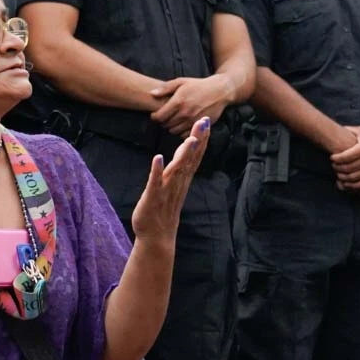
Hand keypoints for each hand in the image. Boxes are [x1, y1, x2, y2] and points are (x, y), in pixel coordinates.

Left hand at [129, 119, 209, 243]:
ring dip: (183, 155)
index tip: (206, 122)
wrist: (156, 237)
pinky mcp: (152, 197)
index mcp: (182, 180)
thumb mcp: (173, 186)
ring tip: (190, 139)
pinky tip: (158, 157)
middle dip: (197, 140)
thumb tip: (184, 154)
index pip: (194, 157)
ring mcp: (166, 191)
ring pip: (177, 170)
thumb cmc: (163, 210)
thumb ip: (179, 170)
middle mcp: (177, 184)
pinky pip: (155, 182)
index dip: (201, 140)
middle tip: (204, 122)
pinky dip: (157, 170)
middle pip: (189, 159)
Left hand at [148, 74, 228, 136]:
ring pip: (174, 131)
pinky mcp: (200, 126)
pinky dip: (180, 132)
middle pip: (165, 125)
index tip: (155, 114)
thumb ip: (165, 88)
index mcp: (178, 102)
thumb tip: (152, 93)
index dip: (154, 117)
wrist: (219, 91)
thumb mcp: (181, 82)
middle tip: (163, 117)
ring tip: (172, 120)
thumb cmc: (198, 85)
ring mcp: (193, 121)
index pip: (159, 116)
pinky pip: (184, 135)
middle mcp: (185, 113)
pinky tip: (181, 125)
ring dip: (171, 127)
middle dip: (162, 122)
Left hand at [329, 126, 359, 191]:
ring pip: (353, 177)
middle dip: (337, 168)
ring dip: (343, 177)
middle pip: (347, 168)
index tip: (332, 157)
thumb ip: (349, 130)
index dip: (336, 159)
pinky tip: (347, 182)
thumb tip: (336, 129)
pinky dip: (352, 185)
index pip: (345, 157)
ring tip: (338, 173)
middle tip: (334, 165)